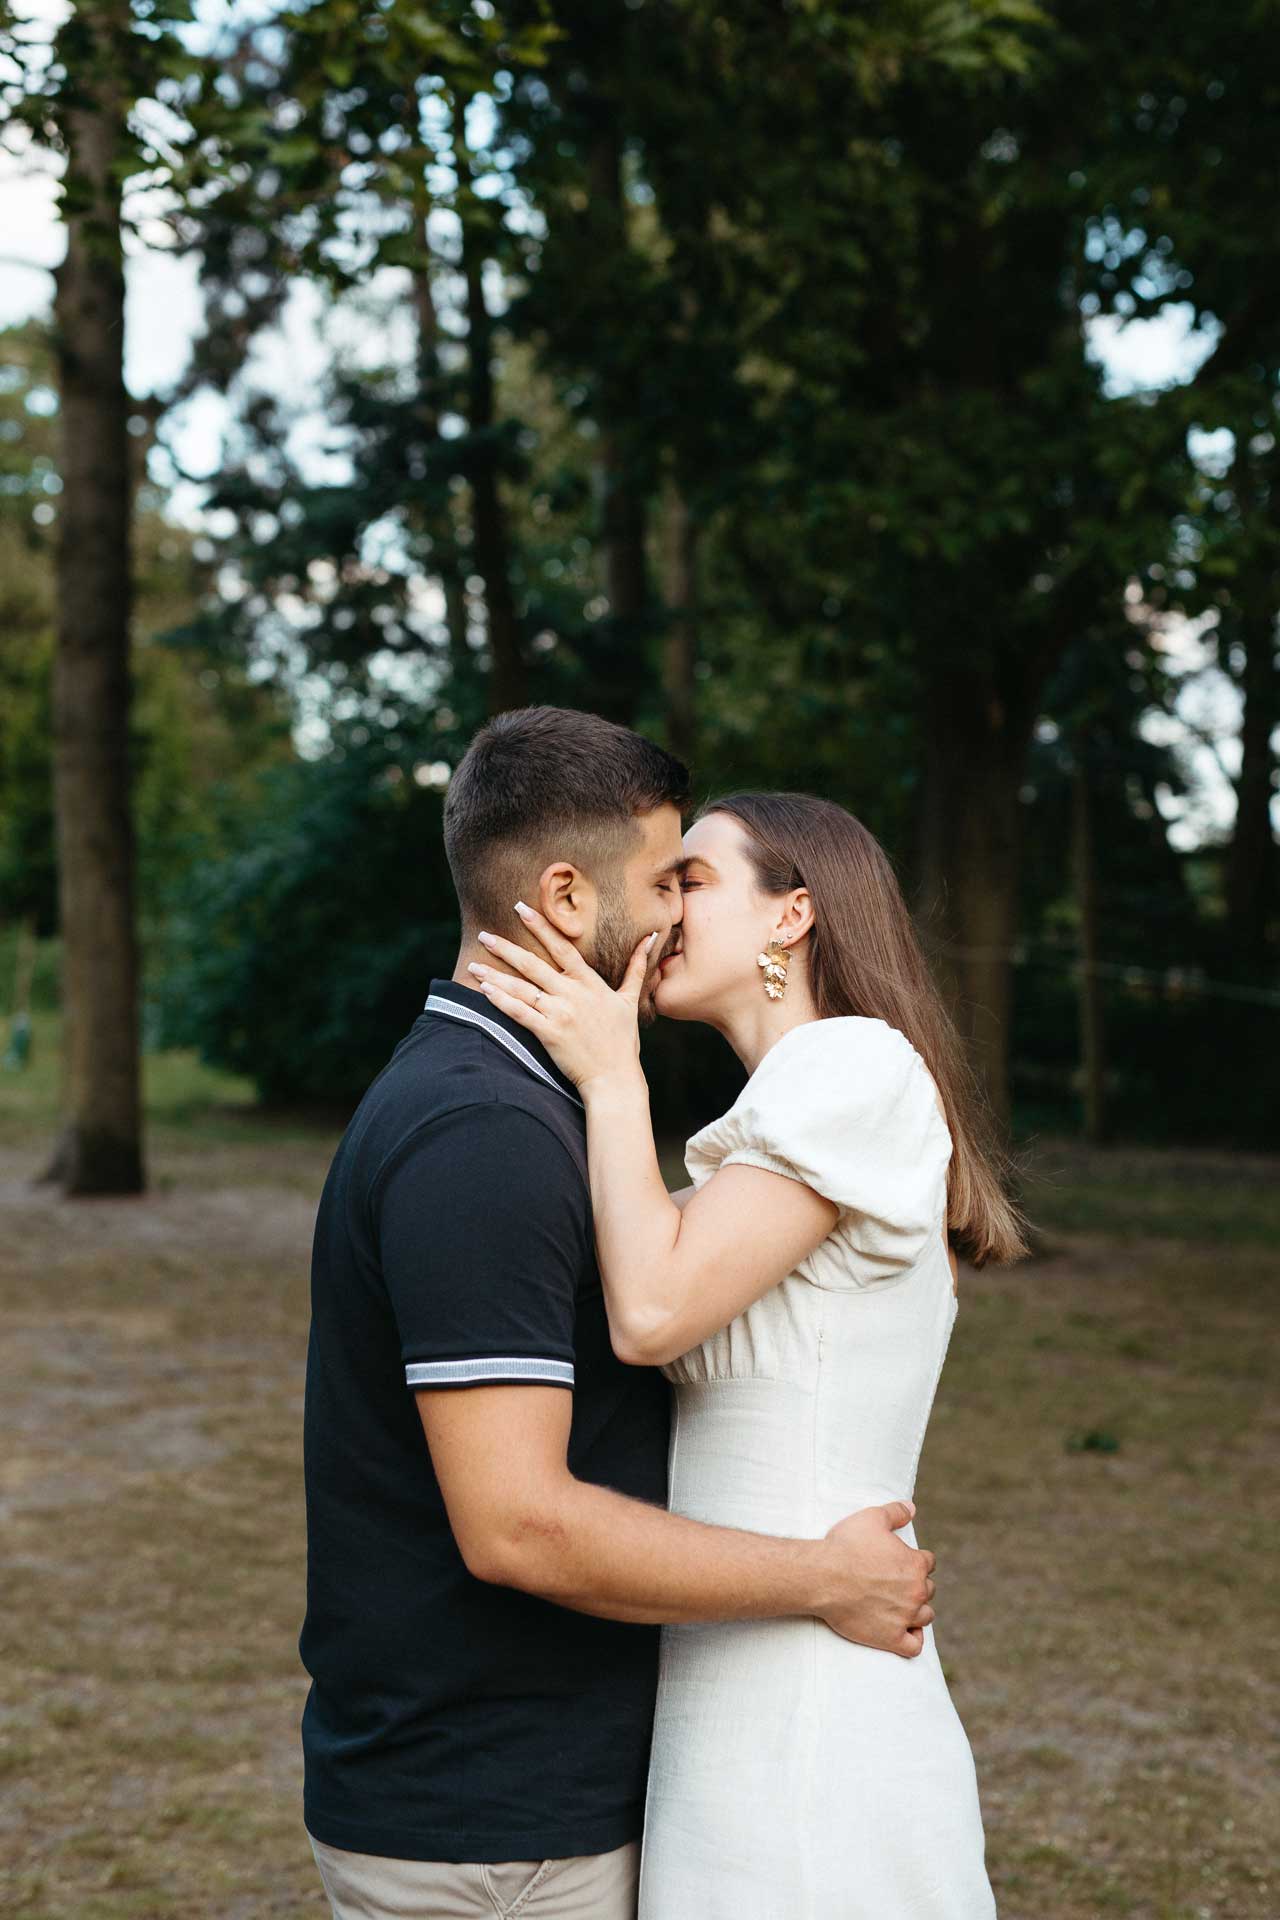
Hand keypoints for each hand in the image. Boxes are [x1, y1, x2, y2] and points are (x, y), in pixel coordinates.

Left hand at [467, 902, 656, 1095]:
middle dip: (506, 948)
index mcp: (589, 983)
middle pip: (534, 964)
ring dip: (495, 975)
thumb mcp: (630, 1000)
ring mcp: (560, 1013)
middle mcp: (573, 994)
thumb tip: (650, 938)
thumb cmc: (622, 1041)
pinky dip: (501, 1001)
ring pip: (522, 988)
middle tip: (484, 934)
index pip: (562, 947)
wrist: (615, 1078)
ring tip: (473, 965)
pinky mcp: (550, 1034)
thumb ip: (636, 967)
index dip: (540, 927)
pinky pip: (520, 1014)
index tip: (521, 909)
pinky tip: (484, 990)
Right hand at [816, 1501, 936, 1656]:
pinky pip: (914, 1646)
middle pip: (928, 1590)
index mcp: (914, 1564)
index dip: (917, 1560)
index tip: (903, 1562)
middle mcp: (915, 1592)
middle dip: (917, 1586)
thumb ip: (895, 1512)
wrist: (823, 1577)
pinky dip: (913, 1640)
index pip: (928, 1562)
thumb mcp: (871, 1518)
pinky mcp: (891, 1638)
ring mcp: (905, 1617)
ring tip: (902, 1607)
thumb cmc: (845, 1546)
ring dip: (917, 1611)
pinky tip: (905, 1632)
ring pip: (925, 1617)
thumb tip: (912, 1508)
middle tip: (897, 1584)